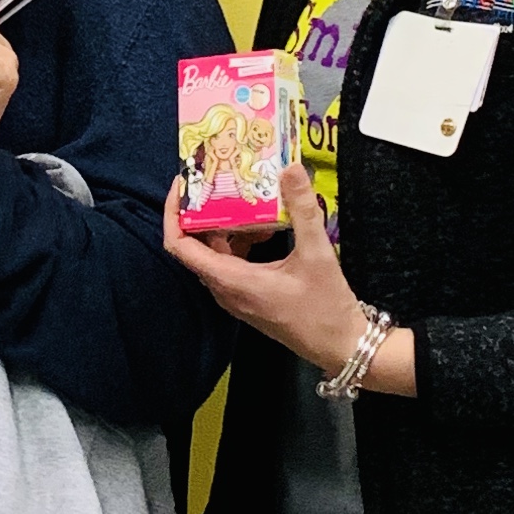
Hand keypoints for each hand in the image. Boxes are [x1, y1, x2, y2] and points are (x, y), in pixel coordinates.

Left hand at [160, 162, 383, 374]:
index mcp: (231, 280)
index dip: (173, 214)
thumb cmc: (326, 306)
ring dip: (226, 226)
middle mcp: (226, 290)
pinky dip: (240, 242)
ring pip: (215, 254)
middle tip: (217, 181)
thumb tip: (291, 168)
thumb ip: (302, 210)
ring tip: (245, 199)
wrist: (341, 345)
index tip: (182, 185)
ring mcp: (236, 296)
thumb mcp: (317, 254)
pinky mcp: (249, 298)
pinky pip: (231, 264)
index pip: (180, 246)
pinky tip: (266, 228)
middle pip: (196, 246)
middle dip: (202, 212)